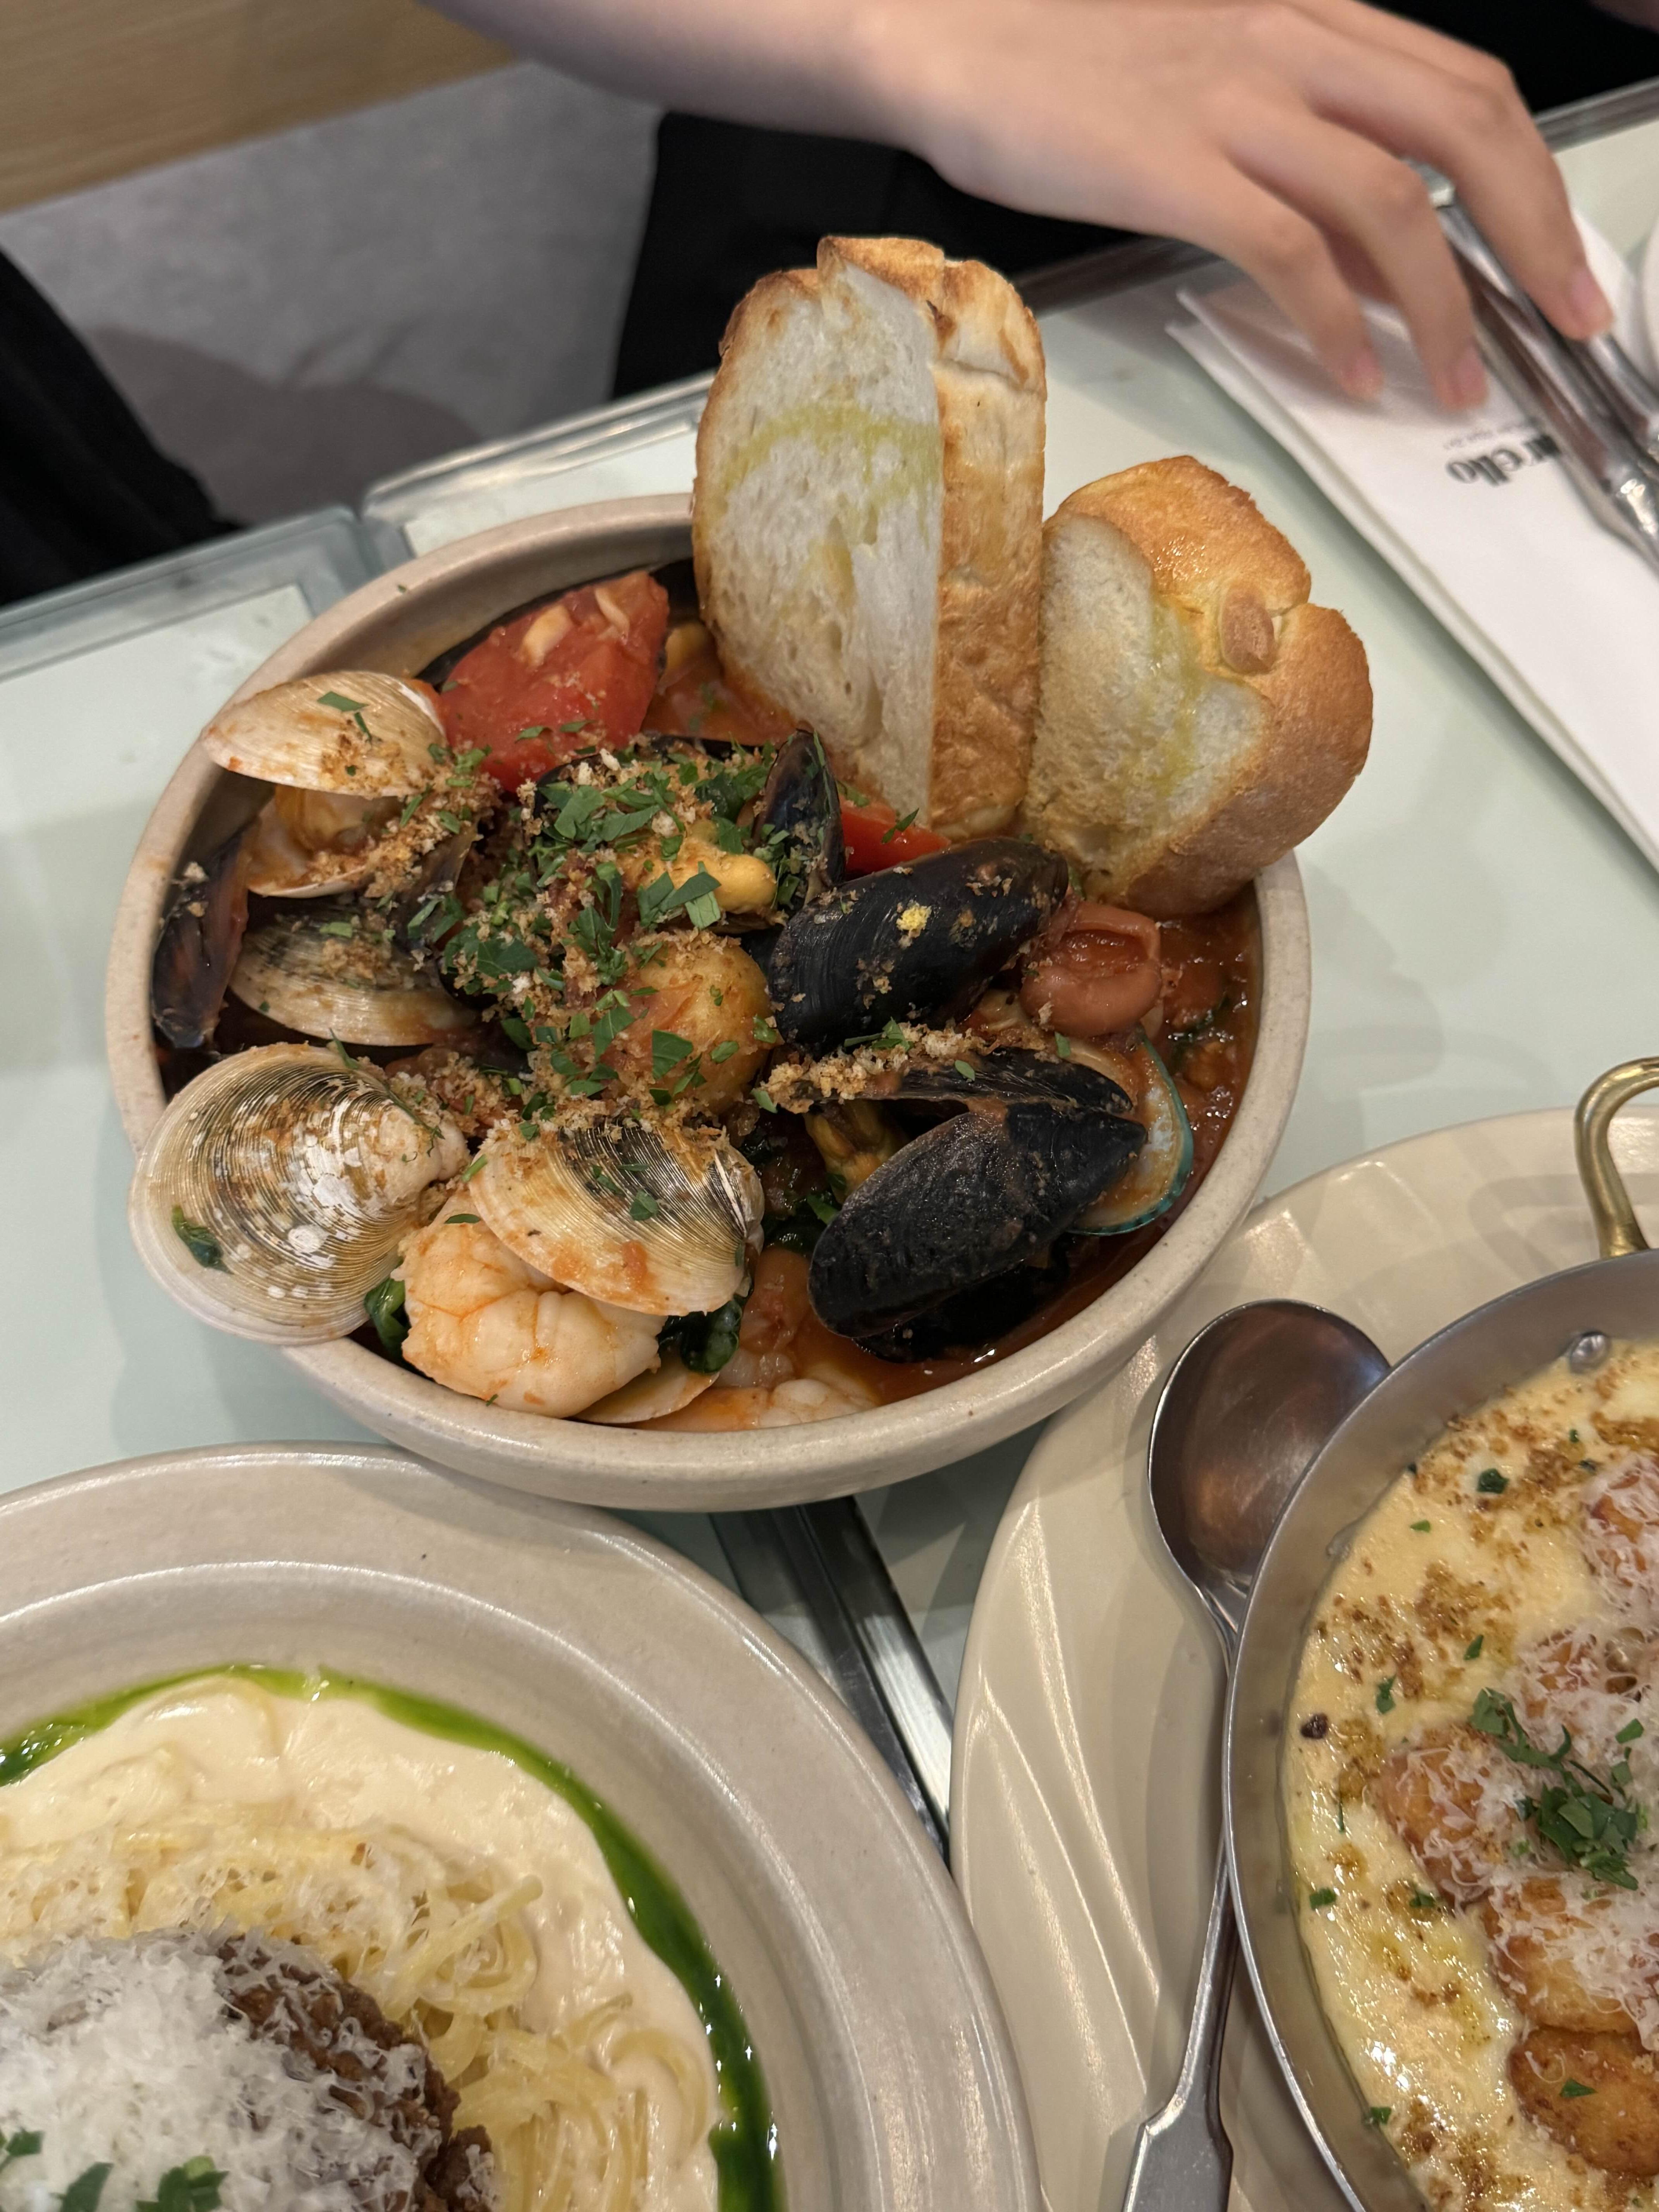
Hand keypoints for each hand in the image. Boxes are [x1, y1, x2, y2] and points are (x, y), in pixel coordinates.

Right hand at [865, 0, 1611, 407]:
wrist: (948, 28)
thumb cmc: (1064, 55)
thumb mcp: (1212, 77)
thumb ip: (1302, 150)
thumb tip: (1373, 256)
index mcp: (1310, 17)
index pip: (1466, 89)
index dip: (1534, 178)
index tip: (1561, 259)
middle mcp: (1292, 46)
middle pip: (1465, 133)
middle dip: (1533, 236)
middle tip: (1561, 322)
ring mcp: (1234, 105)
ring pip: (1391, 201)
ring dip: (1445, 306)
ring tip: (1458, 381)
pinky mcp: (1173, 168)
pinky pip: (1288, 253)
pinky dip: (1337, 322)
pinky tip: (1353, 373)